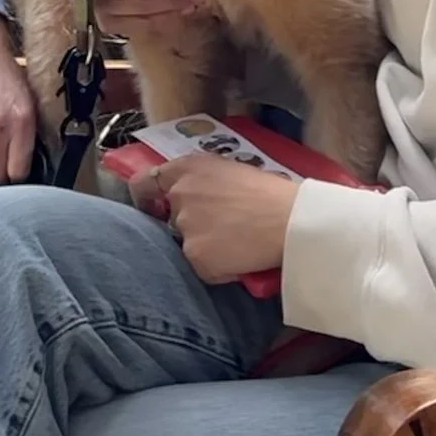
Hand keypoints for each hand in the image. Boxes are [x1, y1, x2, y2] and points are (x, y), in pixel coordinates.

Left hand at [128, 152, 299, 284]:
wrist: (291, 219)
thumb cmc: (272, 192)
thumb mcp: (230, 170)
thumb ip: (203, 181)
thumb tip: (196, 198)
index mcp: (188, 167)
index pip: (145, 182)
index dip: (148, 198)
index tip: (155, 208)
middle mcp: (179, 194)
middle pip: (171, 217)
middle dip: (189, 225)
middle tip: (219, 229)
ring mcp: (185, 226)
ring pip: (188, 244)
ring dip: (206, 247)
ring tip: (237, 243)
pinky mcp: (195, 256)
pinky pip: (202, 268)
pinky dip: (218, 269)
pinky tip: (241, 259)